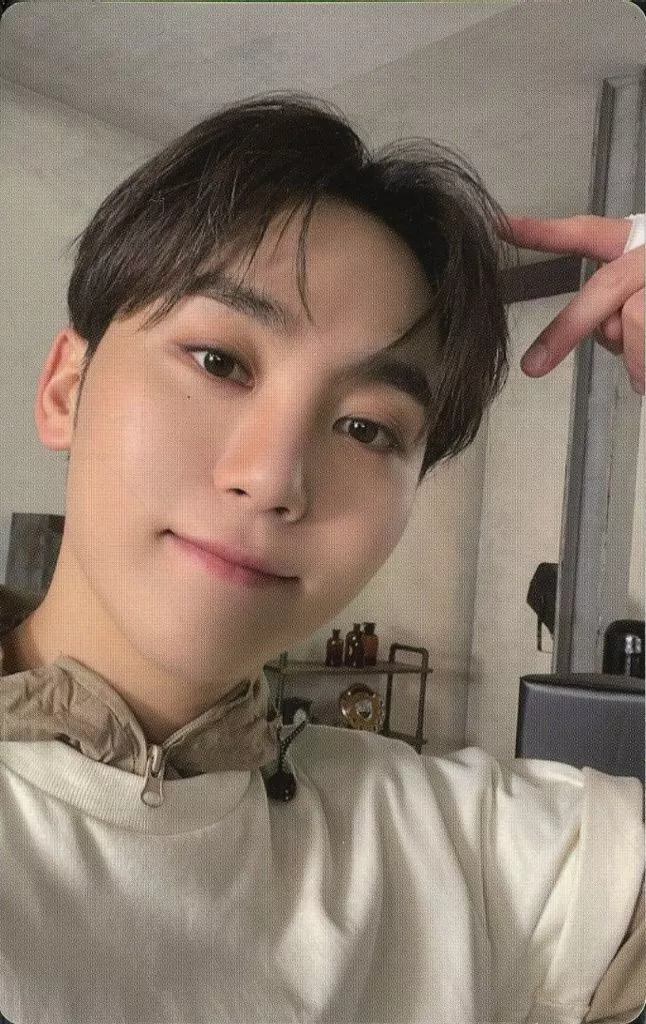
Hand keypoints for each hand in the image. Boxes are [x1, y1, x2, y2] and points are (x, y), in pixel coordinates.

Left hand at [499, 215, 644, 394]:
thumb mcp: (641, 278)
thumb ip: (619, 300)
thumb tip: (610, 335)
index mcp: (638, 242)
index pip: (584, 233)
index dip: (540, 231)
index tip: (496, 226)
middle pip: (603, 290)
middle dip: (563, 331)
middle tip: (532, 367)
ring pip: (633, 324)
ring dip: (636, 358)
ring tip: (643, 377)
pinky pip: (645, 344)